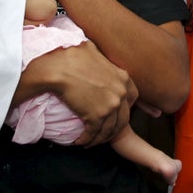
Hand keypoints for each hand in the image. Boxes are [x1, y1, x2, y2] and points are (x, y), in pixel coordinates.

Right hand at [14, 40, 137, 146]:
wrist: (59, 65)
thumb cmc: (71, 55)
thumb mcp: (95, 52)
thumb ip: (100, 58)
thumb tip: (92, 51)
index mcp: (123, 77)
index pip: (134, 97)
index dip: (125, 108)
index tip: (115, 114)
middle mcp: (121, 92)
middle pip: (124, 118)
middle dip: (114, 129)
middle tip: (103, 134)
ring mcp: (111, 105)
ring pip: (110, 130)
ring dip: (100, 138)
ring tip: (90, 141)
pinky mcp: (97, 116)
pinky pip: (94, 134)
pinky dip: (87, 140)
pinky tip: (80, 141)